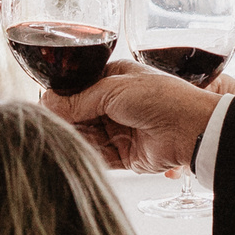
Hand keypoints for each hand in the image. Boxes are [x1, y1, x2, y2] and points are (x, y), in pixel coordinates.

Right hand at [42, 59, 221, 174]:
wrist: (190, 129)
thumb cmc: (161, 98)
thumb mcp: (112, 89)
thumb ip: (78, 99)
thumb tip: (47, 104)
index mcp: (115, 79)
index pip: (78, 88)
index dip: (62, 97)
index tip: (44, 105)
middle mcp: (115, 103)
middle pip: (79, 113)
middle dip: (66, 119)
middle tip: (49, 123)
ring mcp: (119, 128)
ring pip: (86, 134)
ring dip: (74, 136)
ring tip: (60, 137)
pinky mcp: (124, 154)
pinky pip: (98, 155)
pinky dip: (85, 153)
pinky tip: (73, 151)